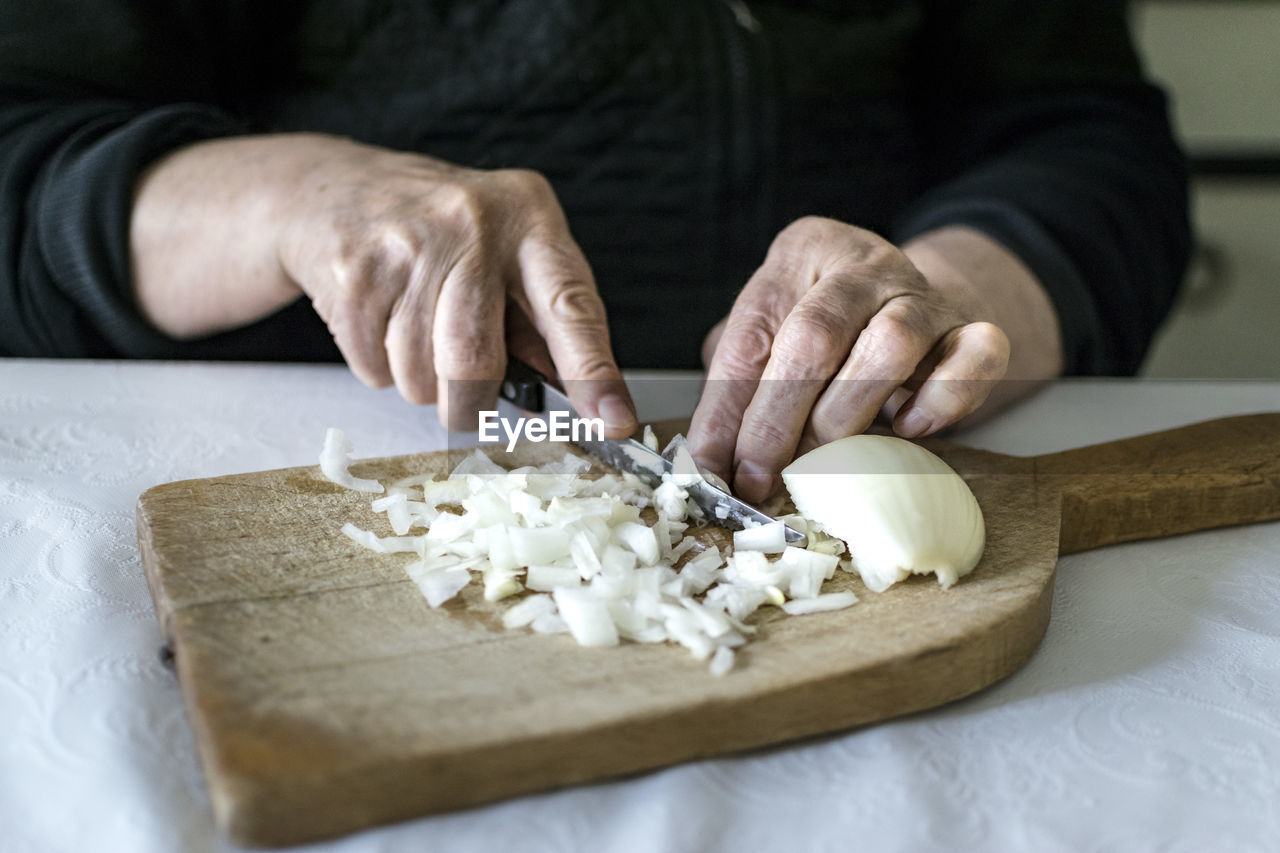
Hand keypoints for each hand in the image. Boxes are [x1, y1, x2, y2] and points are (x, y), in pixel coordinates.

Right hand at [131, 134, 635, 433]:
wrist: (333, 187)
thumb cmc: (442, 234)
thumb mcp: (508, 253)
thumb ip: (544, 323)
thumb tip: (580, 404)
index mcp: (530, 218)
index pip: (569, 307)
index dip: (592, 372)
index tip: (613, 422)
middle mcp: (473, 223)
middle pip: (475, 361)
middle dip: (470, 404)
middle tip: (467, 402)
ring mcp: (407, 243)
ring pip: (420, 375)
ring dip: (421, 384)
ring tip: (415, 335)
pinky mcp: (352, 270)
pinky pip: (374, 367)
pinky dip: (380, 367)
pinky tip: (381, 320)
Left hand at [687, 217, 1021, 502]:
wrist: (909, 305)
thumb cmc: (825, 332)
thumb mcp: (769, 340)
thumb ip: (737, 389)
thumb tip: (709, 460)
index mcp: (801, 252)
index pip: (751, 334)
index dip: (726, 408)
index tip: (712, 465)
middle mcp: (863, 263)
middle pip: (814, 336)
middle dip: (777, 420)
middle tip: (758, 476)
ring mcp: (923, 293)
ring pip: (889, 345)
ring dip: (847, 414)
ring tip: (823, 458)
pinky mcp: (972, 329)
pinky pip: (976, 357)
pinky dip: (942, 400)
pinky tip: (908, 426)